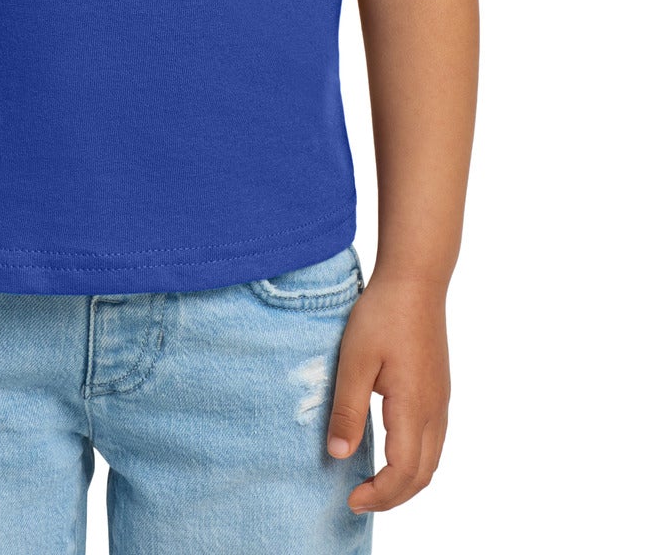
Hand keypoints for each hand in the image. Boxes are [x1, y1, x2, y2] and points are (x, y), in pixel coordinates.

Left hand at [326, 271, 450, 514]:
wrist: (416, 280)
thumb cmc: (383, 315)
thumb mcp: (354, 361)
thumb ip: (348, 410)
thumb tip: (339, 455)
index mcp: (414, 408)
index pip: (403, 472)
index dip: (379, 495)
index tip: (351, 499)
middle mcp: (435, 411)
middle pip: (423, 474)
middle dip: (393, 497)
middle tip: (359, 500)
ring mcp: (441, 400)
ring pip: (432, 459)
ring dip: (406, 481)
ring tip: (374, 484)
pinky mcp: (439, 389)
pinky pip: (434, 440)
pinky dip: (415, 460)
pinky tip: (392, 451)